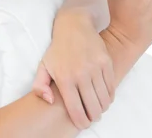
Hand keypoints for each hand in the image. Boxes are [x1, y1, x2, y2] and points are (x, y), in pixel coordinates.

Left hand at [31, 9, 114, 129]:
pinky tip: (104, 97)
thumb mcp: (43, 66)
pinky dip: (109, 96)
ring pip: (104, 99)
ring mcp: (95, 68)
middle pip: (93, 107)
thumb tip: (49, 101)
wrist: (74, 26)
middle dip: (93, 117)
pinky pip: (112, 87)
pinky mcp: (106, 62)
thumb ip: (40, 86)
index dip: (81, 121)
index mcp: (64, 78)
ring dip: (102, 108)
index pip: (76, 109)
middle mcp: (81, 74)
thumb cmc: (57, 50)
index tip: (83, 124)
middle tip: (92, 117)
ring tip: (98, 108)